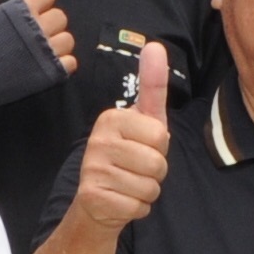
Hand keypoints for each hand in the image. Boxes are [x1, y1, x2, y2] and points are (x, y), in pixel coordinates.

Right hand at [67, 46, 173, 235]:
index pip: (160, 136)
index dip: (159, 147)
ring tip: (129, 185)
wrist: (98, 202)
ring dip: (147, 191)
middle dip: (156, 172)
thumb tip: (155, 45)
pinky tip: (122, 201)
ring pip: (150, 186)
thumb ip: (152, 86)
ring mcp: (92, 170)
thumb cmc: (128, 157)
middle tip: (135, 170)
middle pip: (157, 163)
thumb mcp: (144, 121)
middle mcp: (97, 141)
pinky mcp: (93, 197)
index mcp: (110, 118)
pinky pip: (139, 206)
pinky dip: (138, 208)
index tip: (142, 147)